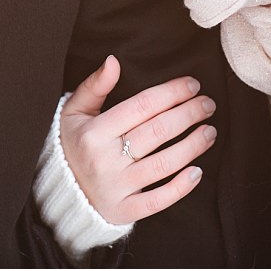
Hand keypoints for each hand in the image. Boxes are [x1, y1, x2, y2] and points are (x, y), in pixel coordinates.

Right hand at [59, 55, 217, 224]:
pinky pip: (158, 200)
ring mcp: (116, 187)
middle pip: (157, 132)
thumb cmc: (74, 143)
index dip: (171, 93)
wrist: (60, 190)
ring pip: (163, 164)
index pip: (142, 106)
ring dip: (192, 146)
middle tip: (207, 105)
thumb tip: (114, 60)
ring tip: (210, 132)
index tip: (192, 85)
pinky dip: (180, 188)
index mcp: (95, 131)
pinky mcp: (124, 210)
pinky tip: (198, 172)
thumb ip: (95, 85)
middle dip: (188, 114)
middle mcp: (106, 159)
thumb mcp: (74, 111)